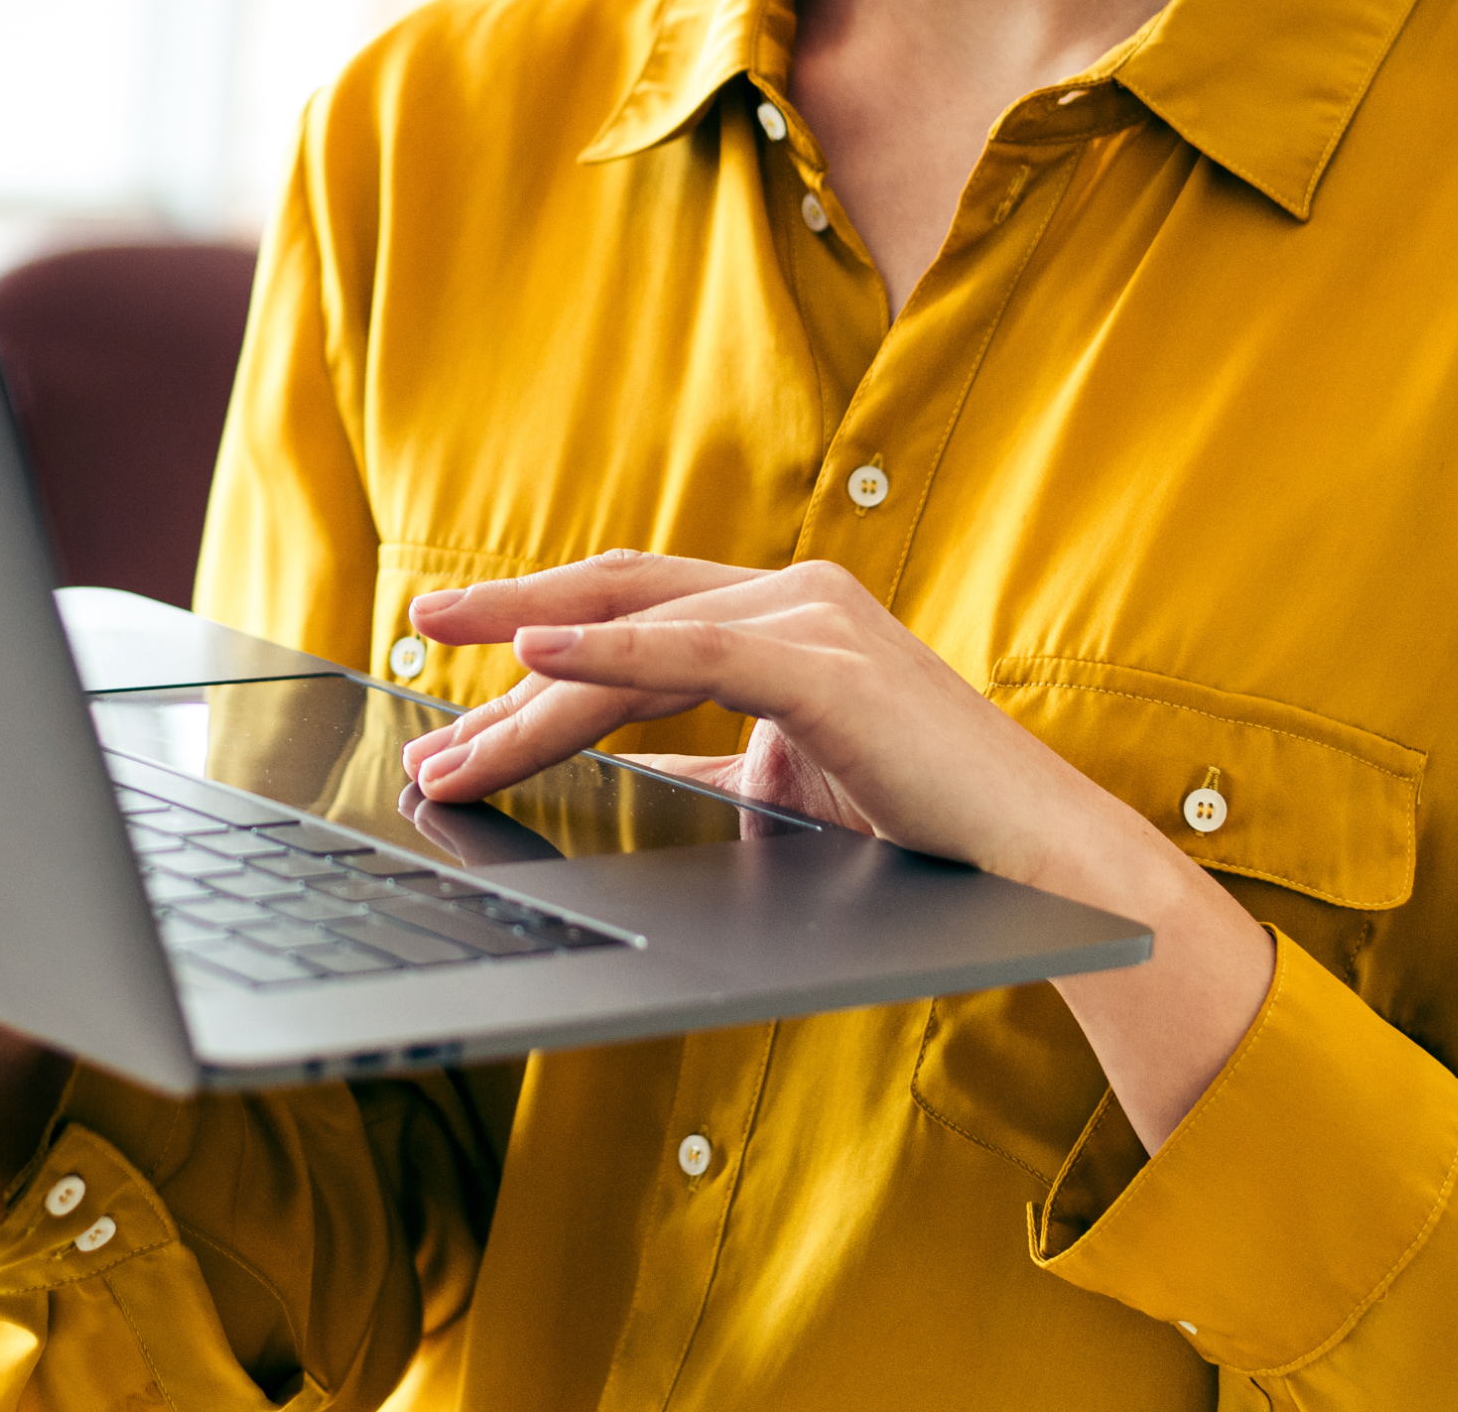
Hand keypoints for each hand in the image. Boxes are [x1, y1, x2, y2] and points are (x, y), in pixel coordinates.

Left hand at [399, 552, 1275, 1147]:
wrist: (1040, 861)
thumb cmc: (925, 827)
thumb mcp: (786, 789)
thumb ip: (705, 770)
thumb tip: (616, 784)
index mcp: (782, 618)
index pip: (632, 618)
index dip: (539, 649)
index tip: (456, 706)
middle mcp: (793, 596)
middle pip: (613, 602)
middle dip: (505, 632)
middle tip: (417, 672)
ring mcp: (811, 618)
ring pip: (632, 635)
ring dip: (526, 683)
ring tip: (450, 722)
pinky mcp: (825, 662)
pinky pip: (688, 646)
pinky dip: (602, 646)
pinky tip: (531, 653)